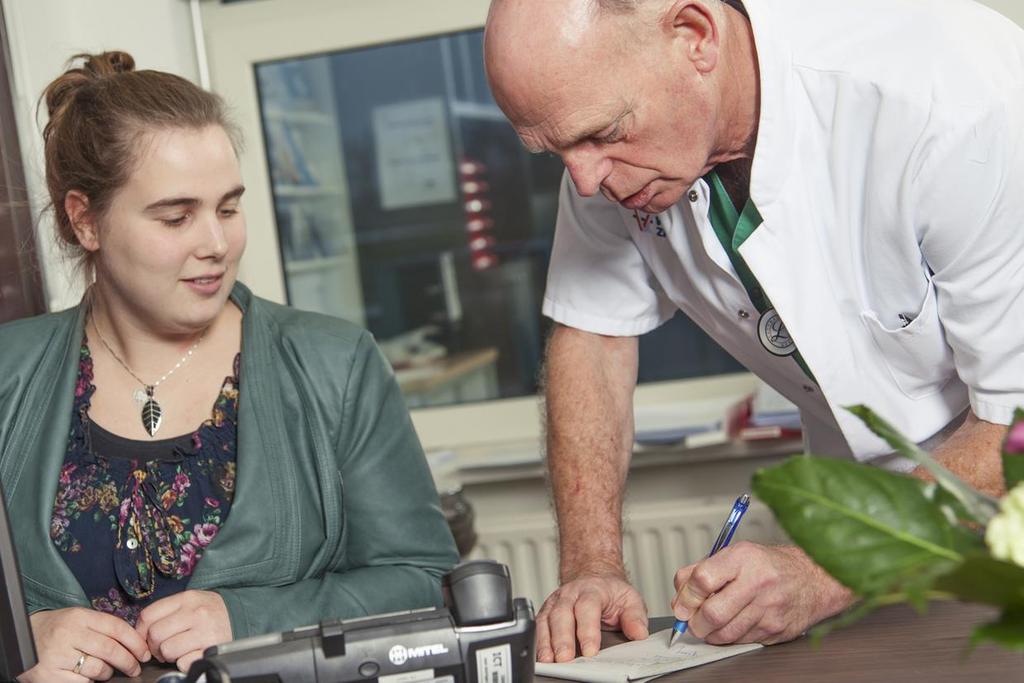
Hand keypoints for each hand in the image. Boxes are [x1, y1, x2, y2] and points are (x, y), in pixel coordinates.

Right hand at [18, 608, 149, 681]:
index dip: (135, 642)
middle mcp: (69, 634)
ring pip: (98, 668)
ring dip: (108, 673)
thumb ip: (102, 628)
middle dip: (129, 661)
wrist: (21, 638)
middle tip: (135, 668)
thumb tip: (134, 642)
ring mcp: (58, 655)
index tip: (144, 652)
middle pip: (111, 650)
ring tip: (107, 672)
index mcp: (80, 617)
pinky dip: (89, 681)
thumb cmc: (57, 629)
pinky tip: (87, 677)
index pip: (117, 628)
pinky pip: (81, 682)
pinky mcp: (49, 676)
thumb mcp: (78, 619)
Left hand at [136, 590, 231, 672]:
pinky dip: (185, 662)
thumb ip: (168, 610)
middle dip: (156, 646)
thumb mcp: (192, 601)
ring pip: (167, 650)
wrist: (243, 615)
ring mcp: (205, 632)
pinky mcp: (211, 650)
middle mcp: (196, 613)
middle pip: (155, 635)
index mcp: (188, 598)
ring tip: (180, 650)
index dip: (141, 630)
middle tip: (164, 646)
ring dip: (169, 655)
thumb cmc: (212, 610)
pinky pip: (183, 663)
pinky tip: (192, 653)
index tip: (146, 637)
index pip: (148, 615)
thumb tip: (141, 631)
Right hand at [535, 574, 648, 662]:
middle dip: (562, 638)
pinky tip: (540, 655)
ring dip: (545, 641)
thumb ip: (635, 617)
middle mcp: (570, 594)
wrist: (593, 577)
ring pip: (546, 620)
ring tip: (548, 659)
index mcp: (591, 590)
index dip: (587, 630)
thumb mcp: (630, 599)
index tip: (590, 650)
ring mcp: (555, 602)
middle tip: (565, 658)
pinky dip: (537, 640)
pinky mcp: (546, 612)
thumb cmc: (610, 592)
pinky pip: (538, 625)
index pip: (588, 608)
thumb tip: (639, 634)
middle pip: (562, 614)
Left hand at [671, 542, 853, 644]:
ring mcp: (769, 609)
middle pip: (712, 613)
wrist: (812, 579)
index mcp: (743, 558)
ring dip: (709, 634)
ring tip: (709, 625)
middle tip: (692, 621)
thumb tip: (679, 597)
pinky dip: (730, 637)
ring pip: (725, 633)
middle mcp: (757, 582)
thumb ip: (701, 571)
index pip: (703, 579)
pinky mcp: (776, 630)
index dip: (686, 596)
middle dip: (694, 623)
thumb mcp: (735, 554)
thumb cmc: (769, 566)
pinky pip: (741, 641)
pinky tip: (732, 626)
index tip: (682, 604)